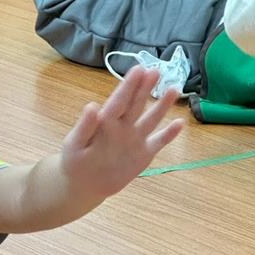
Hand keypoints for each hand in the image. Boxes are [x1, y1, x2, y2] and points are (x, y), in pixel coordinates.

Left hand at [60, 66, 183, 200]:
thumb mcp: (75, 145)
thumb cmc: (74, 161)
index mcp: (106, 122)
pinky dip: (169, 134)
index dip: (129, 85)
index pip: (120, 100)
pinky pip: (159, 142)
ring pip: (151, 119)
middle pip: (136, 104)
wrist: (83, 185)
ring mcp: (135, 139)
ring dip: (163, 106)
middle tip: (156, 70)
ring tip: (174, 89)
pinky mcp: (144, 154)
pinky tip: (180, 123)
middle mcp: (124, 126)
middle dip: (146, 88)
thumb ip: (84, 127)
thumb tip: (92, 106)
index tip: (139, 69)